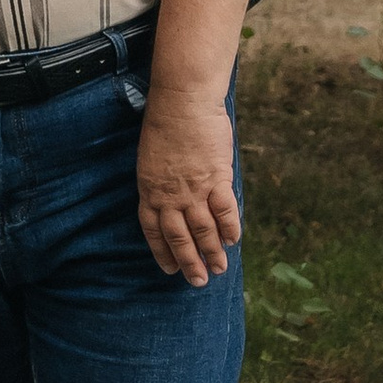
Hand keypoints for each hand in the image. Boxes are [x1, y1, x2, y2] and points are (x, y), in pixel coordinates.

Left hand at [136, 85, 241, 286]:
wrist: (183, 100)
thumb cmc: (166, 122)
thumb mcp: (152, 157)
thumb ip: (161, 182)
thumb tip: (173, 201)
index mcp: (149, 189)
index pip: (153, 230)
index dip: (162, 251)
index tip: (169, 268)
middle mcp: (169, 194)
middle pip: (179, 237)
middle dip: (188, 262)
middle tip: (197, 281)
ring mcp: (194, 189)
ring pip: (203, 230)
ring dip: (212, 252)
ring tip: (219, 268)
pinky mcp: (217, 178)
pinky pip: (225, 211)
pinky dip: (230, 228)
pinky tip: (234, 241)